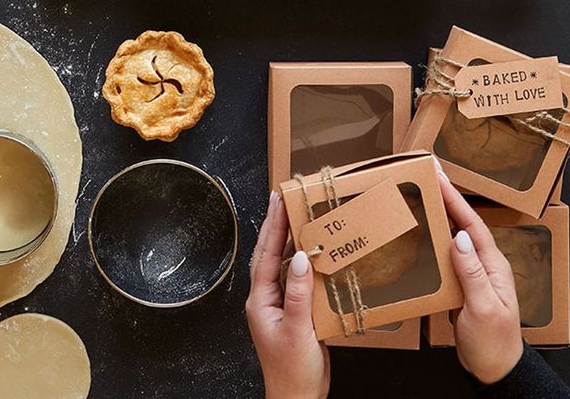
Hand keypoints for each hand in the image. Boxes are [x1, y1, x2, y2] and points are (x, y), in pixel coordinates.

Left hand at [246, 191, 329, 398]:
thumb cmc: (293, 372)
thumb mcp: (298, 330)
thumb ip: (298, 293)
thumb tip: (299, 257)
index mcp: (260, 300)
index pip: (266, 254)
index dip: (274, 226)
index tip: (279, 201)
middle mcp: (265, 297)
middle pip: (268, 252)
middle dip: (275, 224)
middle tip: (281, 197)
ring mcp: (276, 303)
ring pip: (279, 262)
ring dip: (286, 238)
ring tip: (293, 214)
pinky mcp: (291, 310)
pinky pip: (291, 276)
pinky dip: (298, 259)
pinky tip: (308, 250)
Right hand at [437, 167, 523, 384]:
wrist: (494, 370)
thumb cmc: (493, 341)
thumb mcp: (483, 307)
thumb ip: (472, 272)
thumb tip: (458, 237)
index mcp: (493, 264)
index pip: (471, 223)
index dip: (454, 198)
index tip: (438, 176)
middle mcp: (483, 263)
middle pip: (461, 223)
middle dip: (445, 197)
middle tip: (425, 176)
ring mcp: (472, 273)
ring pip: (452, 235)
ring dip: (437, 214)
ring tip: (419, 195)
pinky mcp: (460, 284)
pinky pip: (445, 254)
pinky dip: (432, 238)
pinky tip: (420, 233)